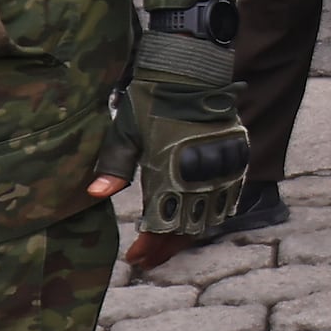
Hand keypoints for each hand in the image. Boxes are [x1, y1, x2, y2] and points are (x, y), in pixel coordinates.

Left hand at [107, 11, 251, 246]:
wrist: (191, 70)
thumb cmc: (151, 99)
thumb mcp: (126, 131)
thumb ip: (114, 166)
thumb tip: (95, 195)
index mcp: (171, 170)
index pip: (162, 224)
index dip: (149, 246)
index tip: (134, 258)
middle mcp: (201, 174)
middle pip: (188, 228)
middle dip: (166, 248)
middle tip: (147, 259)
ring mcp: (223, 168)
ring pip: (210, 218)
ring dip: (189, 235)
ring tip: (168, 245)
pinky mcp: (236, 160)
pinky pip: (227, 200)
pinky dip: (210, 216)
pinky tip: (194, 221)